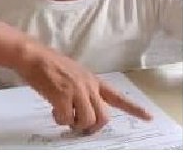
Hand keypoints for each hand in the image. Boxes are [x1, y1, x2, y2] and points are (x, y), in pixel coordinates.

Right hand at [16, 42, 151, 133]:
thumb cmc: (51, 66)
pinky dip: (60, 120)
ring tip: (64, 116)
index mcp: (94, 81)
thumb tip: (84, 113)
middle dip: (92, 127)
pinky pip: (67, 119)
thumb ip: (84, 91)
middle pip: (103, 117)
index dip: (134, 109)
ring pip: (88, 121)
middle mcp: (89, 86)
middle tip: (79, 127)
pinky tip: (54, 110)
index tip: (148, 117)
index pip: (118, 97)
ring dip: (75, 124)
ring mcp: (77, 90)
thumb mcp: (75, 75)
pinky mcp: (62, 95)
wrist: (34, 56)